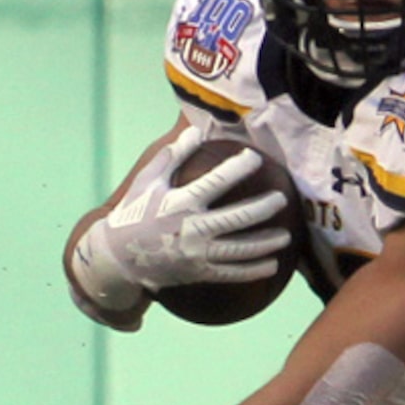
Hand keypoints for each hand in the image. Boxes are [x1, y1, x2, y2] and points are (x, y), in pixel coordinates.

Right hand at [71, 126, 291, 303]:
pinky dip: (252, 271)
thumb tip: (196, 130)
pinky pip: (230, 274)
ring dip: (264, 243)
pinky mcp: (197, 273)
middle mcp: (191, 229)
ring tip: (285, 236)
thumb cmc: (135, 214)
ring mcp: (196, 254)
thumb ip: (172, 156)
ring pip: (238, 249)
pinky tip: (271, 266)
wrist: (118, 258)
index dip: (238, 168)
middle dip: (262, 208)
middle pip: (236, 218)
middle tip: (281, 199)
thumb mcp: (147, 181)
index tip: (254, 158)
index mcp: (180, 203)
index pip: (216, 182)